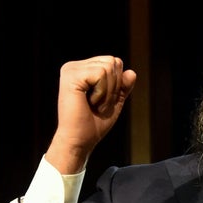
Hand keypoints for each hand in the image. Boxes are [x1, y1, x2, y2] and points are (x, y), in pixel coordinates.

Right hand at [46, 56, 136, 173]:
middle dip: (113, 87)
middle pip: (113, 61)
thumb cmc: (93, 124)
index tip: (102, 101)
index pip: (113, 62)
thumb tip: (131, 72)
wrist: (80, 141)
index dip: (116, 84)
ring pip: (108, 67)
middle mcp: (74, 66)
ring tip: (93, 104)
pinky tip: (89, 102)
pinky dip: (101, 92)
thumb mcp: (114, 102)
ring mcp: (71, 70)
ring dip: (107, 92)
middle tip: (98, 104)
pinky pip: (100, 74)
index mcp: (82, 70)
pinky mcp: (71, 76)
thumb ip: (122, 87)